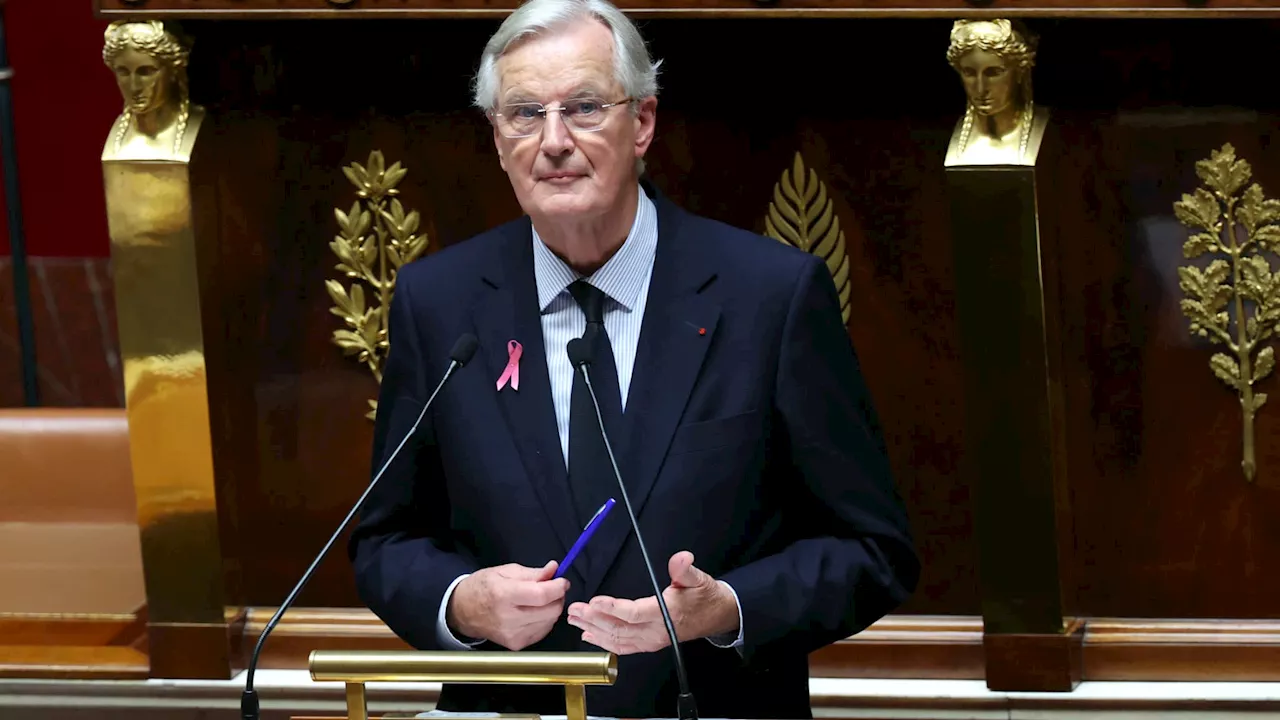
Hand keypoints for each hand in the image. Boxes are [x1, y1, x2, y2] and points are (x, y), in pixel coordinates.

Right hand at [448, 560, 568, 650]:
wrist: (463, 611)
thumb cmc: (483, 588)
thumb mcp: (505, 571)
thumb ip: (533, 573)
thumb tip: (554, 570)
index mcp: (504, 595)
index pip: (541, 595)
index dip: (558, 587)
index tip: (562, 581)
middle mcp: (508, 618)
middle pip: (550, 610)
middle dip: (557, 597)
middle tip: (552, 588)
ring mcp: (512, 634)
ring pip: (550, 621)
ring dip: (551, 609)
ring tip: (539, 600)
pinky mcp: (516, 644)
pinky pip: (542, 631)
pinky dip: (544, 620)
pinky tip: (532, 613)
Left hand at [566, 551, 737, 654]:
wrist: (716, 616)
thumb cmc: (705, 597)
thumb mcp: (699, 578)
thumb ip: (685, 569)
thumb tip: (681, 558)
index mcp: (666, 615)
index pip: (634, 613)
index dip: (612, 608)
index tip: (594, 601)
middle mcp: (656, 632)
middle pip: (619, 629)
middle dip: (593, 620)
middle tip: (574, 610)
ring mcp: (652, 641)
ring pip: (618, 640)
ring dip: (594, 631)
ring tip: (575, 620)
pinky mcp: (649, 644)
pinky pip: (623, 647)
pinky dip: (604, 643)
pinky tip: (589, 636)